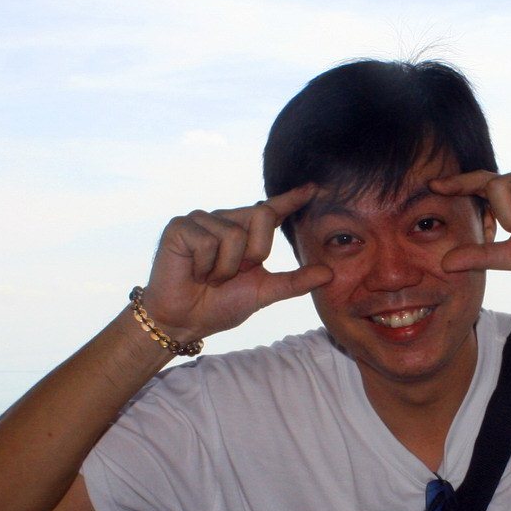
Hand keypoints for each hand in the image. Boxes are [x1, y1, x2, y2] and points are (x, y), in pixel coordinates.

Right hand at [139, 184, 332, 343]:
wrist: (184, 321)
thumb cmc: (219, 305)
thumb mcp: (263, 293)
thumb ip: (294, 282)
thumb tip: (329, 273)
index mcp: (245, 232)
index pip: (271, 211)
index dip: (291, 198)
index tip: (313, 189)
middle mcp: (225, 220)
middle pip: (261, 216)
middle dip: (254, 253)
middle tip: (231, 275)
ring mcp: (201, 220)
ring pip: (233, 235)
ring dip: (225, 268)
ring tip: (209, 277)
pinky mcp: (180, 226)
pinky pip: (207, 242)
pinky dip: (204, 266)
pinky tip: (193, 273)